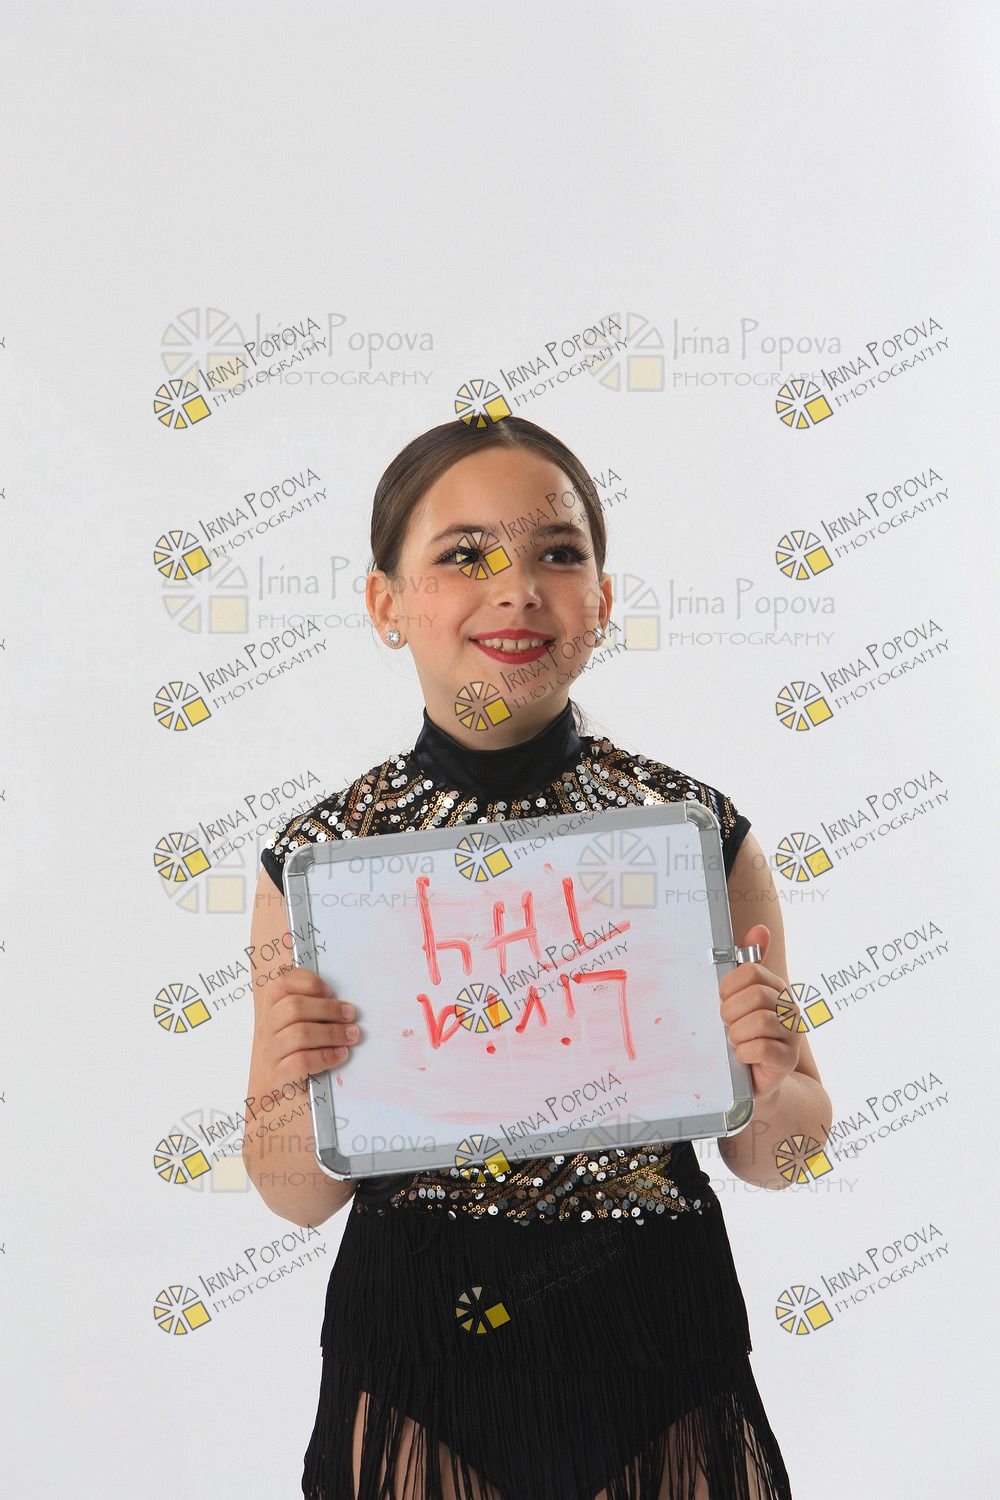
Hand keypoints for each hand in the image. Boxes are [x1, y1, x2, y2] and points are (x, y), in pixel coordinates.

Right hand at [253, 965, 362, 1087]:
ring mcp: (270, 1051)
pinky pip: (301, 1061)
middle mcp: (267, 1026)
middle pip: (294, 1007)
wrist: (274, 1084)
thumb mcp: (299, 1021)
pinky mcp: (278, 1075)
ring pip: (299, 1034)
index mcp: (271, 1007)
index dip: (310, 983)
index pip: (282, 983)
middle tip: (350, 1015)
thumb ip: (314, 1007)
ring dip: (331, 1033)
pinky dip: (325, 1056)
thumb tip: (343, 1005)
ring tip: (351, 1035)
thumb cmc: (294, 1047)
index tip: (331, 992)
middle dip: (328, 1009)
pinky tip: (340, 1054)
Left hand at [718, 924, 799, 1103]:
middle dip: (731, 1012)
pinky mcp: (787, 1060)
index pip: (751, 972)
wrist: (754, 1079)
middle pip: (756, 995)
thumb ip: (746, 963)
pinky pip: (762, 1049)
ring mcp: (792, 1034)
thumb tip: (760, 929)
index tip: (723, 1001)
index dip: (728, 987)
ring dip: (737, 1034)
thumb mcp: (739, 998)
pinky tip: (742, 1056)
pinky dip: (744, 1053)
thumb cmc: (743, 1034)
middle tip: (727, 1025)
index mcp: (776, 988)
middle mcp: (790, 1007)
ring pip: (759, 1022)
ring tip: (735, 1041)